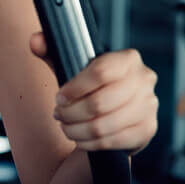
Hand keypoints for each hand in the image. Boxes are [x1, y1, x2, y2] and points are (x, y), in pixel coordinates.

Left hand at [30, 32, 158, 154]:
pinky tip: (80, 138)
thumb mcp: (73, 66)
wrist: (115, 110)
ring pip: (104, 125)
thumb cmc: (92, 85)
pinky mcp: (147, 129)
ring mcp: (149, 106)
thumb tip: (36, 41)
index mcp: (128, 59)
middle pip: (101, 102)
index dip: (75, 88)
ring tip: (66, 126)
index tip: (59, 97)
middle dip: (71, 112)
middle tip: (58, 114)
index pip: (101, 72)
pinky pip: (112, 141)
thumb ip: (52, 50)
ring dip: (77, 130)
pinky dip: (89, 143)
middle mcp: (144, 80)